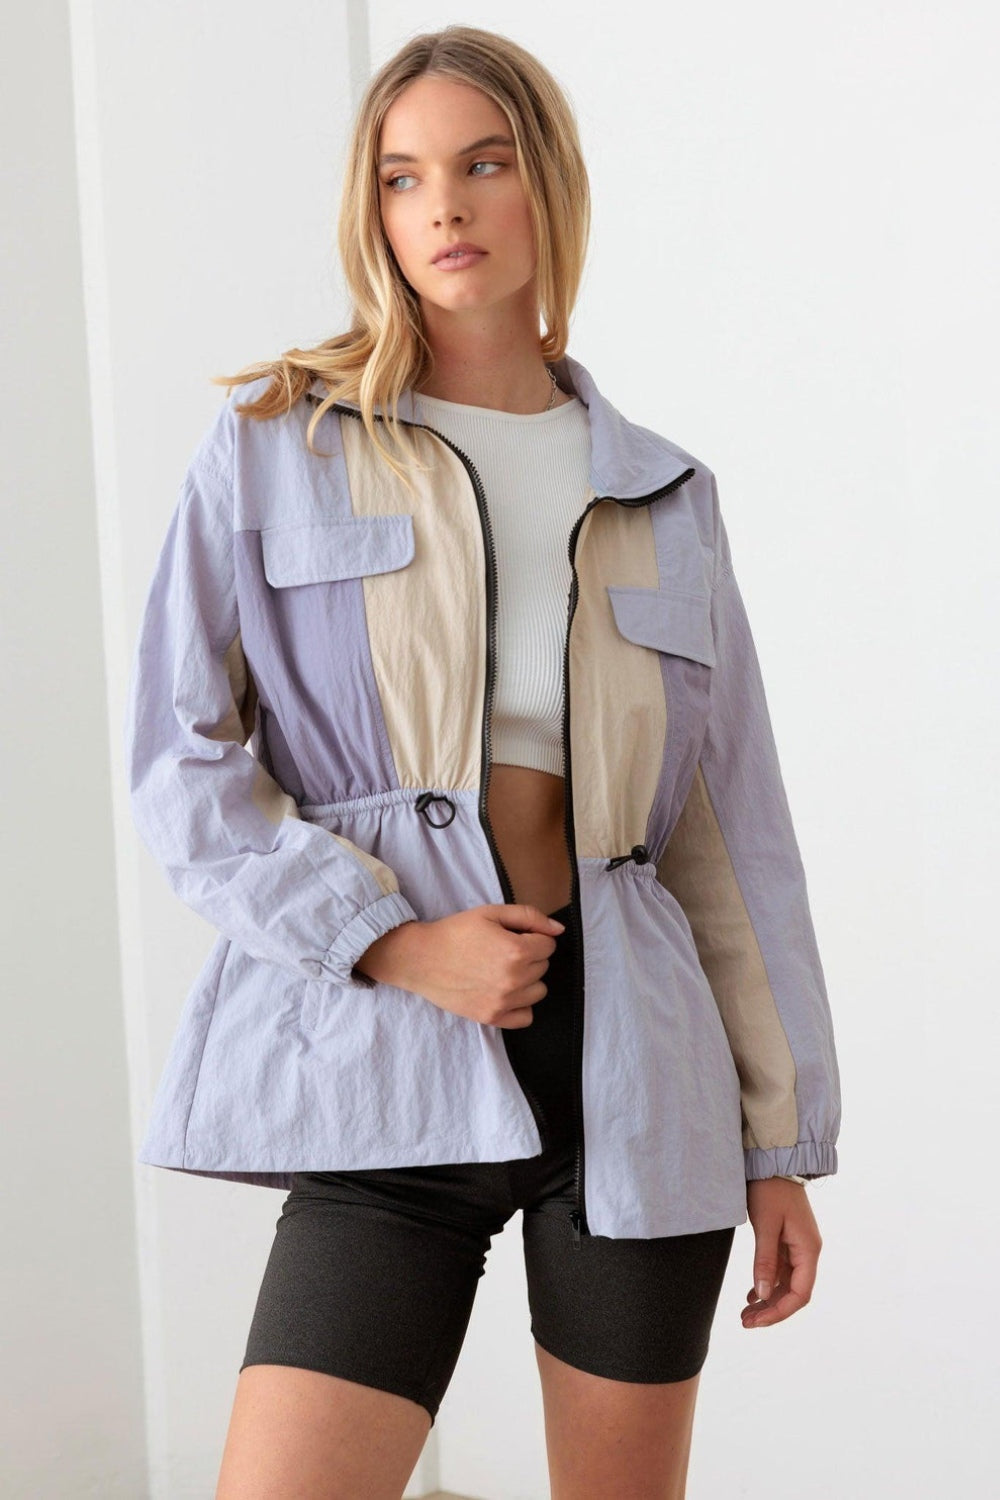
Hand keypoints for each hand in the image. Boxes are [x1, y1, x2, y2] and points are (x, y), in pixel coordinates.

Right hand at [354, 904, 565, 1027]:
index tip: (514, 936)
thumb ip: (529, 917)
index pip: (548, 945)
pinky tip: (504, 991)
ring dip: (527, 980)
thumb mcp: (491, 913)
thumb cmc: (455, 932)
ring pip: (538, 991)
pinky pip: (526, 1017)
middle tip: (502, 950)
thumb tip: (558, 930)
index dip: (533, 937)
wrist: (421, 959)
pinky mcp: (492, 1017)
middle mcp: (514, 979)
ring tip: (502, 970)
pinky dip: (520, 1005)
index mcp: (516, 951)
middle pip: (543, 967)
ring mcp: (504, 1002)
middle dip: (529, 956)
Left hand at [742, 1177, 822, 1329]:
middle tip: (745, 1322)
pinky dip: (767, 1284)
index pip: (800, 1294)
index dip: (779, 1312)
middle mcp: (807, 1252)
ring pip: (786, 1284)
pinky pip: (780, 1271)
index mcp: (808, 1250)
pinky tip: (752, 1295)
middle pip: (793, 1293)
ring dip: (768, 1300)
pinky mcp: (787, 1240)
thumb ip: (765, 1260)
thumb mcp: (766, 1225)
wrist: (773, 1161)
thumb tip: (763, 1295)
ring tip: (745, 1314)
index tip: (756, 1322)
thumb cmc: (771, 1189)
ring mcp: (797, 1246)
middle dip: (771, 1311)